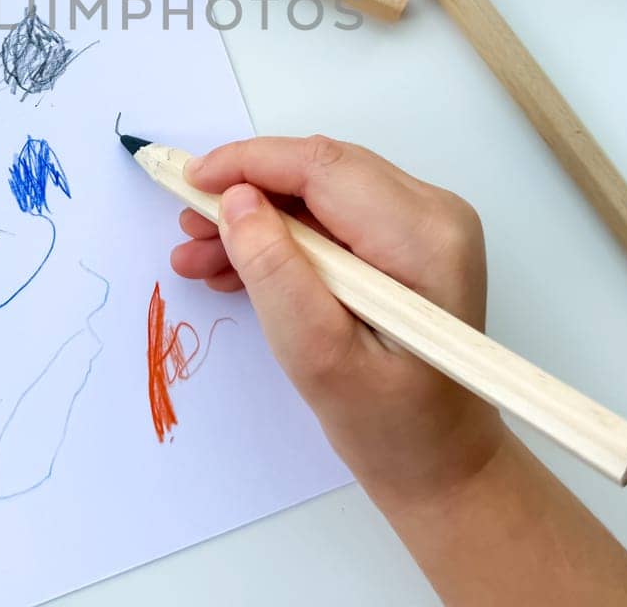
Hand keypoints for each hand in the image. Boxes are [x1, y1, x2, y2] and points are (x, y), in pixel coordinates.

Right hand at [171, 135, 505, 503]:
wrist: (440, 462)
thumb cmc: (391, 426)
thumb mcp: (319, 356)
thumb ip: (274, 272)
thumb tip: (236, 200)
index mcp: (424, 237)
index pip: (323, 168)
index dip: (248, 164)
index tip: (187, 181)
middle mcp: (433, 214)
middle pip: (319, 173)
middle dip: (245, 195)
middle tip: (185, 228)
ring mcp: (422, 225)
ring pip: (318, 193)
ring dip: (255, 219)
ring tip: (197, 256)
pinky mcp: (404, 241)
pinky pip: (330, 218)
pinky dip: (281, 237)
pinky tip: (232, 267)